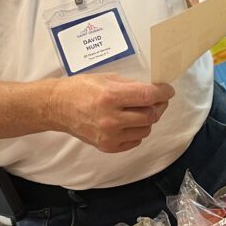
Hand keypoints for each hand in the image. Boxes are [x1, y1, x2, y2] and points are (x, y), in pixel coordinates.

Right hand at [49, 74, 174, 152]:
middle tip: (157, 100)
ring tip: (139, 111)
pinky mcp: (108, 146)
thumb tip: (154, 91)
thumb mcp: (107, 79)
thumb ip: (131, 86)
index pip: (148, 96)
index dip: (163, 93)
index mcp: (110, 96)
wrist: (58, 107)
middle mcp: (111, 118)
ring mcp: (109, 135)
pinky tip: (129, 122)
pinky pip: (135, 141)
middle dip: (158, 106)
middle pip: (150, 116)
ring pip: (145, 130)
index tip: (168, 90)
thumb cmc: (81, 88)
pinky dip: (137, 131)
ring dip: (147, 119)